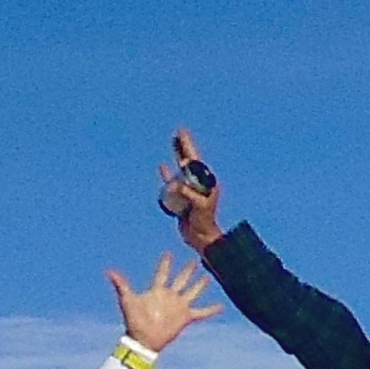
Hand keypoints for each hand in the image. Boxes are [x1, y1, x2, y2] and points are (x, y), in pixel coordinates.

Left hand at [109, 252, 223, 353]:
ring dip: (200, 285)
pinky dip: (212, 310)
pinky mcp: (186, 318)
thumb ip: (121, 284)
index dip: (165, 263)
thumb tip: (109, 271)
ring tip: (208, 276)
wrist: (144, 340)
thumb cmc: (134, 320)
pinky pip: (202, 312)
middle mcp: (170, 297)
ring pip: (193, 292)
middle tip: (194, 261)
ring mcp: (179, 307)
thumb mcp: (127, 299)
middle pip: (181, 280)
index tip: (169, 253)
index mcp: (157, 290)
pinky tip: (221, 306)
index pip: (162, 273)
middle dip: (187, 271)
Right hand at [159, 128, 225, 252]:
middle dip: (184, 146)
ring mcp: (190, 189)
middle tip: (179, 131)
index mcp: (206, 183)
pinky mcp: (182, 196)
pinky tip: (163, 166)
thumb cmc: (205, 223)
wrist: (201, 237)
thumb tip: (177, 186)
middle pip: (189, 160)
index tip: (182, 135)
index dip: (188, 147)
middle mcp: (199, 183)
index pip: (196, 161)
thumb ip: (190, 196)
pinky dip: (168, 175)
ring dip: (176, 155)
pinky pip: (172, 183)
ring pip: (181, 168)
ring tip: (173, 142)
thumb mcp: (200, 207)